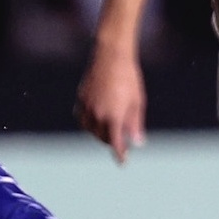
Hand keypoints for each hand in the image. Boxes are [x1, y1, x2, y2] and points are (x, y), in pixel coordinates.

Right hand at [74, 42, 145, 162]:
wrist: (111, 56)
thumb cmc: (129, 78)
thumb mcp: (137, 102)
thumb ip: (136, 124)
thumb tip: (138, 143)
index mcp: (113, 117)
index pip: (115, 143)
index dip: (119, 155)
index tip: (122, 162)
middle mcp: (97, 115)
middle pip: (102, 137)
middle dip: (111, 141)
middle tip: (120, 141)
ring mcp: (87, 107)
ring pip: (89, 129)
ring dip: (98, 133)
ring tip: (107, 131)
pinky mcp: (80, 98)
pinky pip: (81, 117)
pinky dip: (88, 123)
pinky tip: (94, 120)